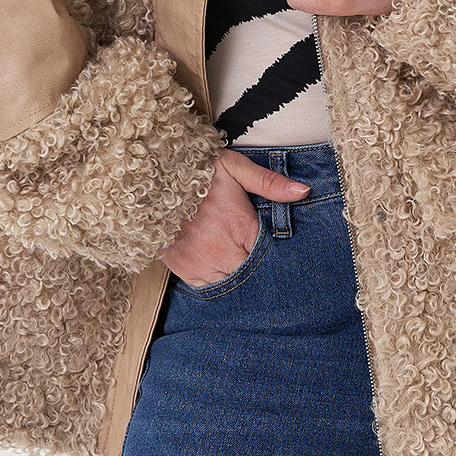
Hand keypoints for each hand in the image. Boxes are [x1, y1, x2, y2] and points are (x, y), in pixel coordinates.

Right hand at [158, 149, 308, 286]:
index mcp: (240, 226)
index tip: (284, 260)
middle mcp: (221, 251)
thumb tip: (302, 191)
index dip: (277, 259)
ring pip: (232, 285)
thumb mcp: (235, 168)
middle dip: (260, 273)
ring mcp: (201, 263)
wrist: (153, 180)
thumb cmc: (197, 173)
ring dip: (239, 278)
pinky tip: (223, 269)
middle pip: (252, 276)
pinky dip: (218, 282)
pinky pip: (208, 288)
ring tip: (241, 264)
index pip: (268, 256)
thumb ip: (270, 182)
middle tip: (265, 265)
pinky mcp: (184, 270)